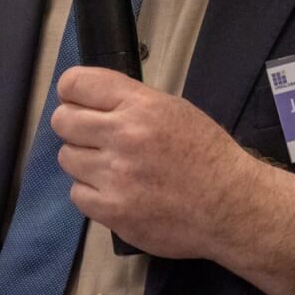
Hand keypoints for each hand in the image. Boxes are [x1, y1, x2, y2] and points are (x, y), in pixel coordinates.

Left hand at [52, 66, 294, 294]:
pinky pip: (77, 193)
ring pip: (67, 158)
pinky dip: (92, 192)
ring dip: (84, 161)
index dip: (71, 91)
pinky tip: (115, 191)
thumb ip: (132, 102)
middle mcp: (123, 136)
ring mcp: (115, 176)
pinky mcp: (112, 211)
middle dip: (74, 126)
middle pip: (62, 121)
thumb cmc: (207, 154)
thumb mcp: (175, 109)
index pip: (76, 83)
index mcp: (141, 105)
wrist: (231, 206)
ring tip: (110, 167)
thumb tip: (91, 102)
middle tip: (92, 137)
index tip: (76, 100)